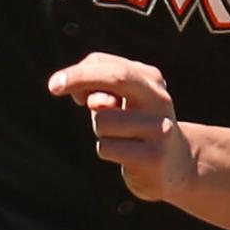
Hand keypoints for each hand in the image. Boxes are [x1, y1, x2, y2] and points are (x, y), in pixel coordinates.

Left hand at [50, 53, 196, 200]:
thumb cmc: (136, 127)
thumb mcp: (120, 103)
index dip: (79, 72)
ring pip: (103, 120)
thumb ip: (101, 91)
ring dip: (99, 131)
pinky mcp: (153, 157)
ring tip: (120, 138)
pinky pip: (107, 148)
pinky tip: (126, 155)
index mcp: (151, 79)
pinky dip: (106, 151)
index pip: (110, 65)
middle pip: (116, 77)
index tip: (55, 83)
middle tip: (53, 87)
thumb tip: (92, 100)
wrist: (176, 165)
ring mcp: (159, 128)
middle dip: (80, 78)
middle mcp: (159, 99)